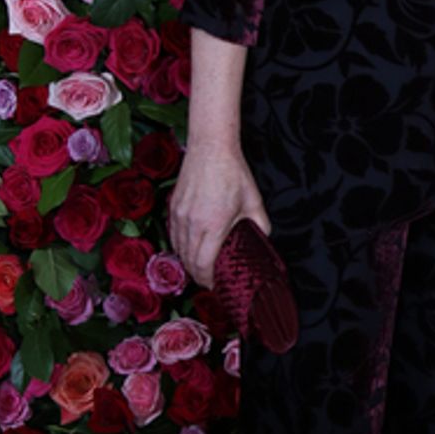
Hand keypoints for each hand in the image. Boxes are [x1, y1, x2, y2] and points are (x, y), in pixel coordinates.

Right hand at [168, 145, 270, 289]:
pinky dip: (180, 247)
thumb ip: (260, 225)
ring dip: (188, 262)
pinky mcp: (173, 207)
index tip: (215, 285)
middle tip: (209, 281)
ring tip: (200, 268)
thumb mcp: (254, 201)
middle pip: (189, 261)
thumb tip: (262, 240)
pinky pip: (173, 235)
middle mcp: (192, 223)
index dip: (208, 280)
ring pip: (179, 249)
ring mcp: (180, 215)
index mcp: (213, 225)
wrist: (210, 148)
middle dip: (199, 275)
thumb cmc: (233, 173)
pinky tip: (189, 249)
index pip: (204, 264)